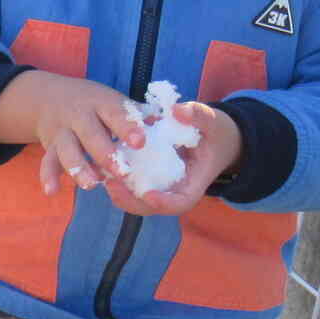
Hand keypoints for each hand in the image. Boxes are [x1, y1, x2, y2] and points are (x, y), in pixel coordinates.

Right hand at [0, 72, 144, 195]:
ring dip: (78, 167)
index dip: (127, 127)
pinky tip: (52, 191)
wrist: (48, 97)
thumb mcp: (114, 102)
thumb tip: (172, 124)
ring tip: (91, 184)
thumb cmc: (94, 104)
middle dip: (105, 154)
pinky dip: (48, 176)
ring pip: (68, 149)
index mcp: (101, 103)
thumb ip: (138, 116)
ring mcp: (63, 131)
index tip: (141, 142)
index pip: (116, 114)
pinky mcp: (50, 147)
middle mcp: (80, 115)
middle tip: (122, 172)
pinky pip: (47, 162)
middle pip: (91, 134)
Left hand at [105, 101, 241, 216]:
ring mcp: (162, 188)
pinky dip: (119, 181)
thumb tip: (178, 111)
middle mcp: (176, 192)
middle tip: (112, 185)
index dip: (164, 203)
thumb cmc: (216, 132)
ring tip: (103, 176)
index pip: (180, 203)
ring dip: (120, 193)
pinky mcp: (151, 180)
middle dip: (131, 201)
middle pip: (152, 207)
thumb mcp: (212, 121)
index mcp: (194, 184)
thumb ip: (198, 115)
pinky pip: (132, 187)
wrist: (216, 139)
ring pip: (138, 200)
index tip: (148, 194)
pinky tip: (103, 167)